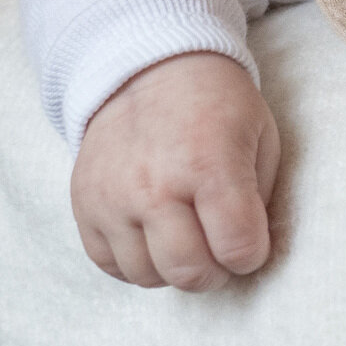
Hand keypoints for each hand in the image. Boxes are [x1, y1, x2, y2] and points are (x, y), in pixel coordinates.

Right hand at [69, 52, 279, 291]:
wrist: (150, 69)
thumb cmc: (217, 105)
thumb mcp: (261, 136)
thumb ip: (260, 197)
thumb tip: (249, 251)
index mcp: (208, 164)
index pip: (237, 248)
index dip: (252, 255)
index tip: (251, 242)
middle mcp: (155, 186)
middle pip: (189, 272)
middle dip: (216, 272)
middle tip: (220, 249)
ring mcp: (113, 198)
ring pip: (148, 276)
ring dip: (174, 268)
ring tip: (188, 237)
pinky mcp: (84, 204)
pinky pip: (109, 265)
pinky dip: (137, 262)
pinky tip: (154, 237)